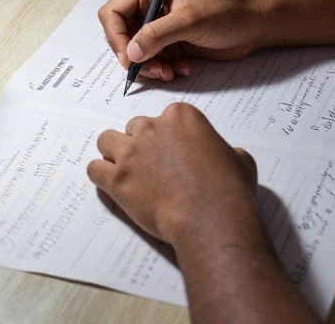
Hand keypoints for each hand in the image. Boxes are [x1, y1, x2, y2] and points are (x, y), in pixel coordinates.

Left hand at [87, 102, 259, 244]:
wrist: (210, 217)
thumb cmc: (227, 190)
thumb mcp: (240, 161)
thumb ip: (226, 151)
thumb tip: (228, 156)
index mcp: (182, 117)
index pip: (166, 117)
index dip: (168, 136)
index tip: (173, 151)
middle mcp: (152, 128)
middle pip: (135, 127)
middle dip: (141, 144)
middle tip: (152, 166)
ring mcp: (131, 152)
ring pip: (107, 141)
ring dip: (114, 153)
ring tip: (125, 171)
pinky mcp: (116, 178)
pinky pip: (94, 169)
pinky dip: (100, 176)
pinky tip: (109, 184)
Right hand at [98, 0, 265, 80]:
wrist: (253, 25)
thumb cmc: (225, 13)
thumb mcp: (189, 22)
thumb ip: (156, 36)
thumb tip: (130, 54)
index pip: (112, 14)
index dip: (116, 38)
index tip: (129, 60)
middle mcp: (149, 6)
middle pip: (121, 36)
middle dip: (135, 57)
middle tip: (155, 70)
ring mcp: (158, 25)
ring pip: (136, 52)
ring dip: (151, 67)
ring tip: (171, 72)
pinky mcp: (169, 42)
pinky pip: (153, 60)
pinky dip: (164, 68)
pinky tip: (183, 68)